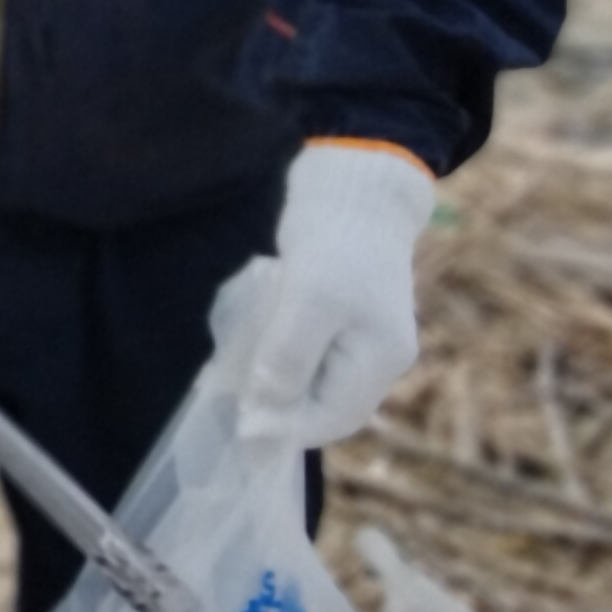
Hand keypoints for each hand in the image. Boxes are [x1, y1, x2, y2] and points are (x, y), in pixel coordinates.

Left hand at [238, 139, 434, 443]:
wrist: (353, 182)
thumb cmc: (336, 241)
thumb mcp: (309, 302)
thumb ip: (289, 359)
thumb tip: (265, 413)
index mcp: (381, 359)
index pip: (334, 418)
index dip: (287, 429)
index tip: (239, 425)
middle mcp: (378, 355)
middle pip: (325, 404)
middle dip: (279, 406)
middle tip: (230, 396)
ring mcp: (362, 334)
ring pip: (314, 379)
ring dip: (275, 380)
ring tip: (233, 372)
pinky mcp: (340, 313)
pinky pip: (309, 351)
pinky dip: (279, 353)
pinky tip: (251, 341)